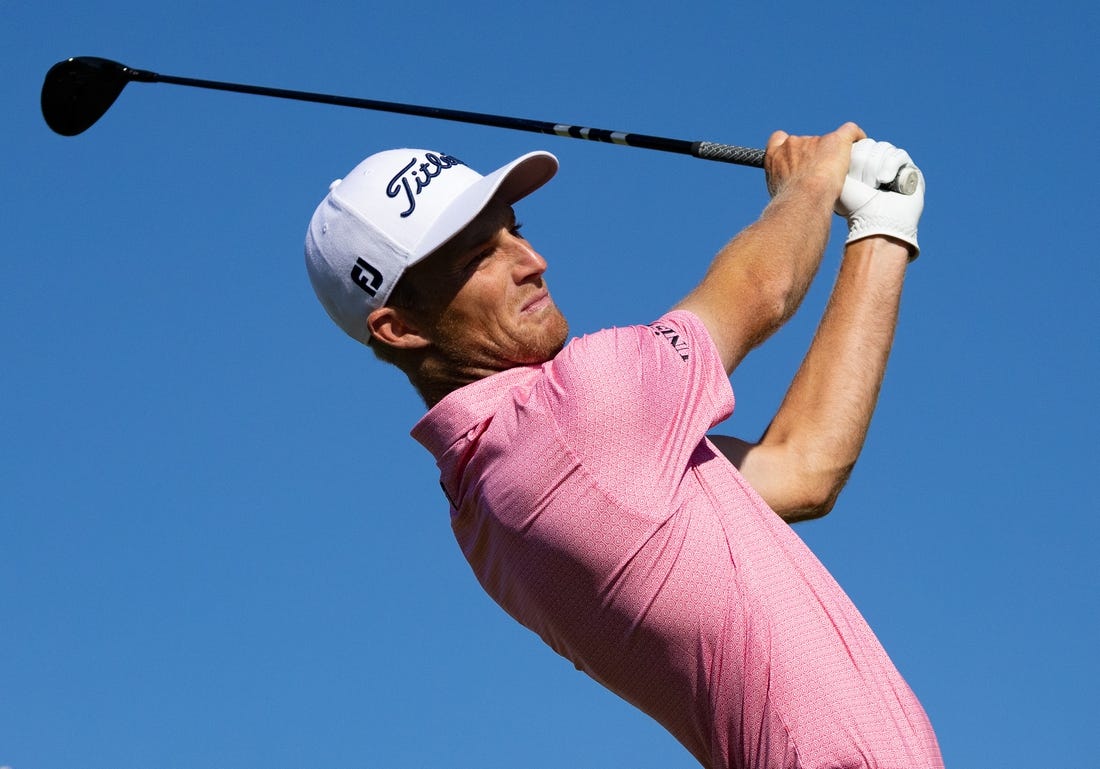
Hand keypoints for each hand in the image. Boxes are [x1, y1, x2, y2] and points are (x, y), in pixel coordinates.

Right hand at [765, 122, 866, 199]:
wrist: (804, 198)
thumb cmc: (791, 203)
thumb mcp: (778, 194)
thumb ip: (785, 185)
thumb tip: (794, 194)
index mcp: (775, 155)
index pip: (780, 139)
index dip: (790, 147)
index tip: (797, 157)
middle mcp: (792, 144)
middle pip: (806, 143)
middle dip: (814, 155)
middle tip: (821, 174)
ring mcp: (814, 140)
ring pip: (828, 143)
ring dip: (833, 154)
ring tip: (839, 173)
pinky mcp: (836, 140)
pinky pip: (850, 132)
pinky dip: (856, 137)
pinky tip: (859, 144)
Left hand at [835, 138, 924, 258]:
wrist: (876, 221)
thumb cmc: (855, 205)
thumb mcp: (840, 180)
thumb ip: (837, 159)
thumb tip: (836, 137)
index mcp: (860, 166)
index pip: (858, 145)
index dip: (855, 157)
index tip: (852, 177)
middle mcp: (877, 165)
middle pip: (871, 145)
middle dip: (865, 165)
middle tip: (864, 184)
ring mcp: (894, 166)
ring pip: (884, 148)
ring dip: (876, 168)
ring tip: (875, 185)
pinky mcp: (909, 170)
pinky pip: (899, 155)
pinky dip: (890, 166)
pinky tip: (885, 180)